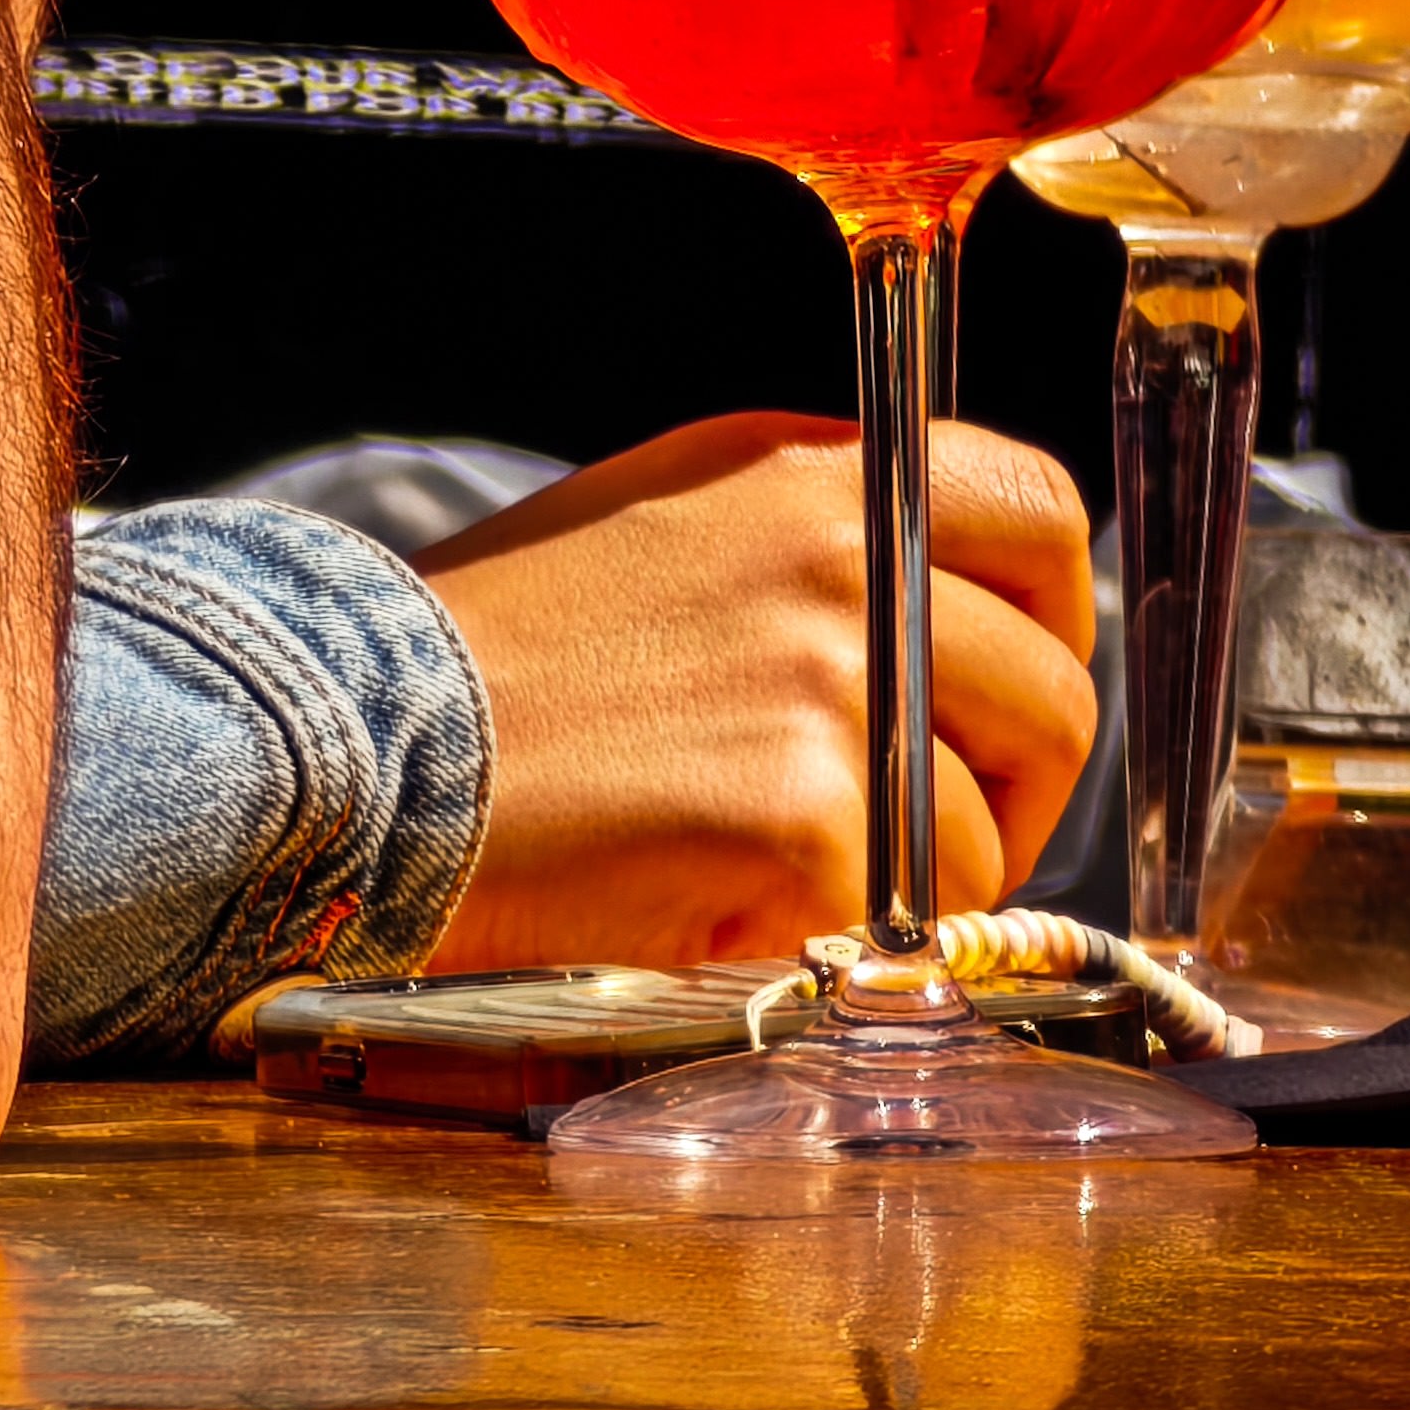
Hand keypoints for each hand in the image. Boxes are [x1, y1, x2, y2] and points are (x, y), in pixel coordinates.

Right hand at [412, 413, 1096, 970]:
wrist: (355, 746)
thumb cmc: (486, 662)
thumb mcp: (663, 531)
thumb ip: (809, 556)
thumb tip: (944, 639)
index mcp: (802, 469)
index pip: (1037, 509)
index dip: (1054, 623)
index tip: (1009, 698)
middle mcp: (834, 549)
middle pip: (1047, 691)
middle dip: (1016, 794)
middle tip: (933, 844)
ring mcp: (828, 676)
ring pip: (982, 836)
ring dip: (906, 889)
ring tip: (764, 879)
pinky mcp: (804, 807)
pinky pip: (893, 919)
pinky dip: (816, 940)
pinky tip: (704, 905)